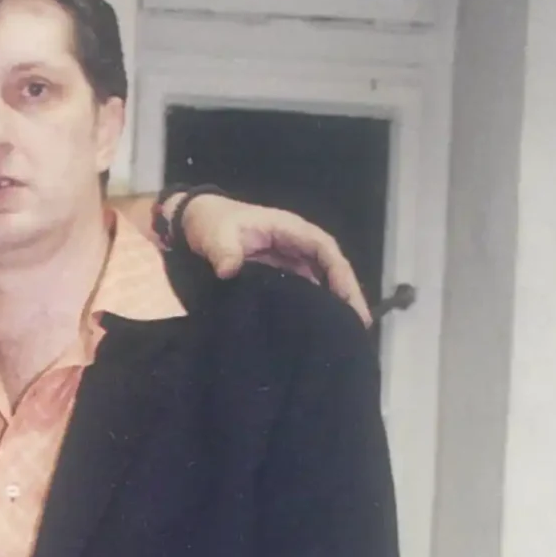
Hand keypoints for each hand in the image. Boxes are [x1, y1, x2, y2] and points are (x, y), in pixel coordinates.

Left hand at [176, 193, 371, 327]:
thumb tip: (228, 270)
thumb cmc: (212, 224)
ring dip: (333, 302)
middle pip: (330, 267)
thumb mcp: (217, 235)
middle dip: (346, 293)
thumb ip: (224, 251)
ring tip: (346, 332)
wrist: (196, 224)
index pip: (324, 249)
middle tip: (359, 325)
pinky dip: (313, 306)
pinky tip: (317, 329)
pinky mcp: (279, 274)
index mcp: (290, 230)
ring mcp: (288, 259)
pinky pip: (303, 289)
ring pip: (320, 280)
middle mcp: (296, 244)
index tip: (348, 299)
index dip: (339, 273)